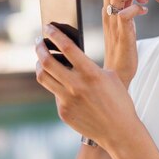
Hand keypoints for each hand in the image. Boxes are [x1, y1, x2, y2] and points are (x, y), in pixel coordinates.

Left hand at [35, 23, 139, 150]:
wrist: (119, 131)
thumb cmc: (119, 101)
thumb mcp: (110, 76)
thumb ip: (90, 66)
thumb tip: (73, 55)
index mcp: (91, 73)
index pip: (67, 47)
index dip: (54, 34)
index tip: (48, 27)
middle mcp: (76, 85)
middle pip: (47, 61)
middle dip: (40, 47)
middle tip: (39, 42)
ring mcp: (67, 100)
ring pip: (43, 77)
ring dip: (39, 64)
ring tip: (41, 59)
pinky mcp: (63, 112)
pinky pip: (53, 93)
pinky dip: (54, 84)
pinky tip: (58, 81)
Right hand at [102, 0, 155, 87]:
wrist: (118, 74)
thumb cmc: (123, 48)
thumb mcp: (125, 21)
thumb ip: (128, 5)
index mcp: (108, 9)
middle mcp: (107, 13)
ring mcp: (113, 23)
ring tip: (144, 1)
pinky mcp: (121, 34)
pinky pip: (125, 14)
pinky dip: (136, 9)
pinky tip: (143, 13)